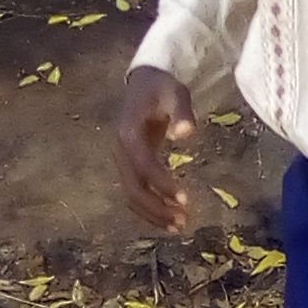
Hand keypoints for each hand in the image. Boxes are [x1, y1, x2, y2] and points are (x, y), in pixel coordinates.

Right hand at [115, 65, 197, 228]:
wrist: (145, 82)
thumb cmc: (162, 88)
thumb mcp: (175, 93)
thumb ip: (181, 112)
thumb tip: (186, 133)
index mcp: (128, 133)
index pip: (144, 166)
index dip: (162, 184)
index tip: (185, 199)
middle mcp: (120, 151)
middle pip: (133, 188)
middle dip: (157, 208)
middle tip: (183, 221)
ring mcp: (122, 160)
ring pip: (132, 195)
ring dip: (153, 214)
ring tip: (179, 226)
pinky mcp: (129, 165)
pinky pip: (136, 191)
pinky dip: (150, 208)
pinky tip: (169, 218)